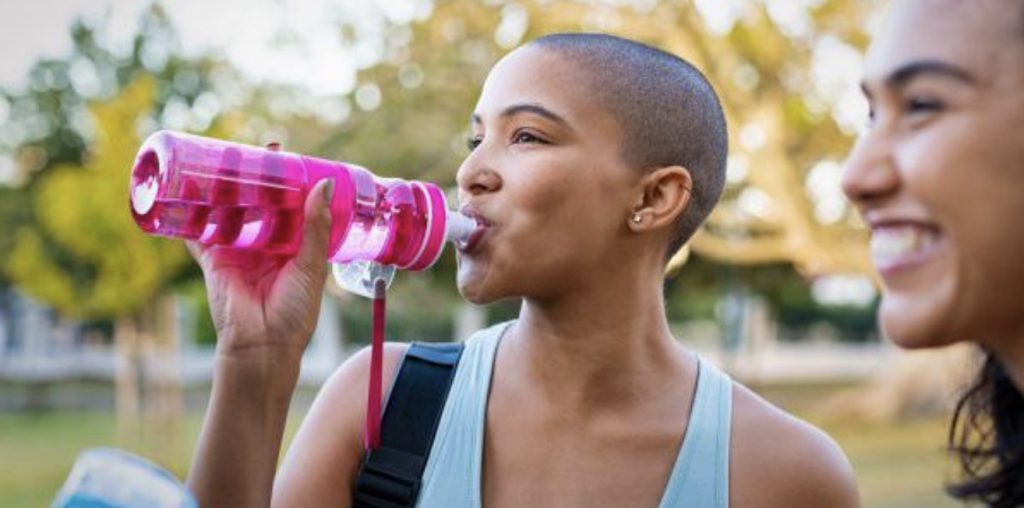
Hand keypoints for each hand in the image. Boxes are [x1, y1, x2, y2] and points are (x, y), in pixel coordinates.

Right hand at [187, 144, 333, 364]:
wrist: (262, 347)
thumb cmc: (294, 314)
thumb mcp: (311, 266)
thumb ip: (315, 227)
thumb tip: (322, 185)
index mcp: (291, 247)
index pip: (289, 206)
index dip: (288, 183)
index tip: (289, 157)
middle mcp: (263, 246)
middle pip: (257, 204)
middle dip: (256, 178)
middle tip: (259, 148)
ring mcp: (236, 251)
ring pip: (228, 211)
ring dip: (225, 188)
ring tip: (225, 157)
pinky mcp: (212, 259)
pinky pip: (198, 232)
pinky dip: (190, 213)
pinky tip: (186, 187)